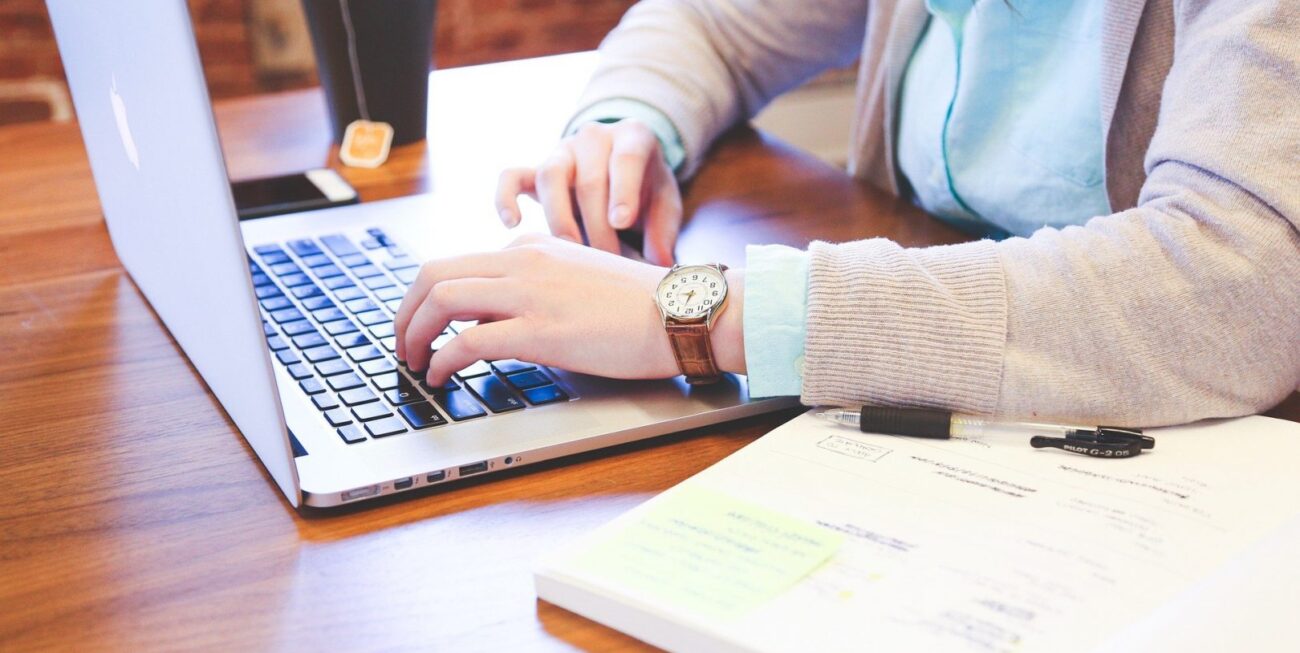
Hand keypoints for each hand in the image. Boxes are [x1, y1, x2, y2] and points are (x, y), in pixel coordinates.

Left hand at [394, 234, 744, 385]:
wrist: (681, 312)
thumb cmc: (641, 306)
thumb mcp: (580, 279)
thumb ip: (541, 286)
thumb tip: (503, 316)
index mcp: (533, 248)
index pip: (459, 264)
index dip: (427, 299)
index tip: (422, 325)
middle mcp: (523, 261)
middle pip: (434, 274)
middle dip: (405, 312)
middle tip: (402, 344)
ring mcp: (530, 294)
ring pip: (441, 300)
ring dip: (414, 334)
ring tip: (413, 363)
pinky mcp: (540, 330)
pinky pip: (468, 341)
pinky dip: (442, 360)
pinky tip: (441, 377)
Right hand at [495, 120, 682, 265]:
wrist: (622, 168)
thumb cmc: (647, 189)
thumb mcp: (665, 203)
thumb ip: (664, 230)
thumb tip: (659, 264)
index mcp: (633, 137)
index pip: (626, 158)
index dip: (623, 190)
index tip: (621, 222)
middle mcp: (594, 137)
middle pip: (589, 179)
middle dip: (597, 225)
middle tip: (607, 261)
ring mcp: (562, 152)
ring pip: (550, 176)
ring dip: (560, 218)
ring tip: (571, 252)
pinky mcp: (535, 170)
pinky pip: (511, 177)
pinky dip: (506, 197)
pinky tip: (512, 224)